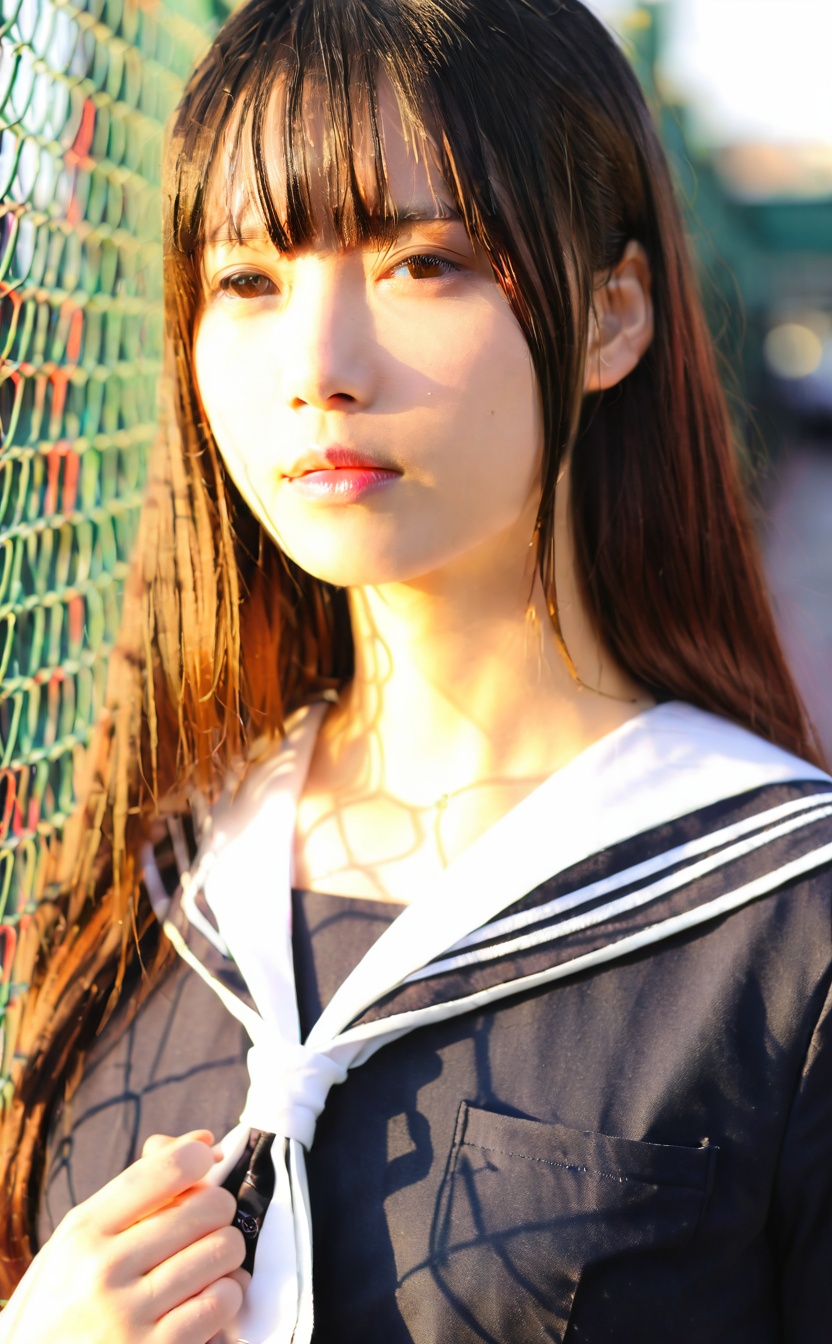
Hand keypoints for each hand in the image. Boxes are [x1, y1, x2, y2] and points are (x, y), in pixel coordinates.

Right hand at [0, 1130, 246, 1343]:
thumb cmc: (68, 1296)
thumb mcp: (82, 1237)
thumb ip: (138, 1187)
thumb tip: (203, 1141)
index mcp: (85, 1232)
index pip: (162, 1171)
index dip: (196, 1157)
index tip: (204, 1161)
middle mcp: (104, 1271)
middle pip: (206, 1208)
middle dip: (217, 1210)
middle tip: (206, 1223)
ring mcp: (128, 1317)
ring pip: (222, 1251)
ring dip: (226, 1255)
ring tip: (208, 1262)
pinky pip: (220, 1302)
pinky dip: (226, 1295)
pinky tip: (207, 1298)